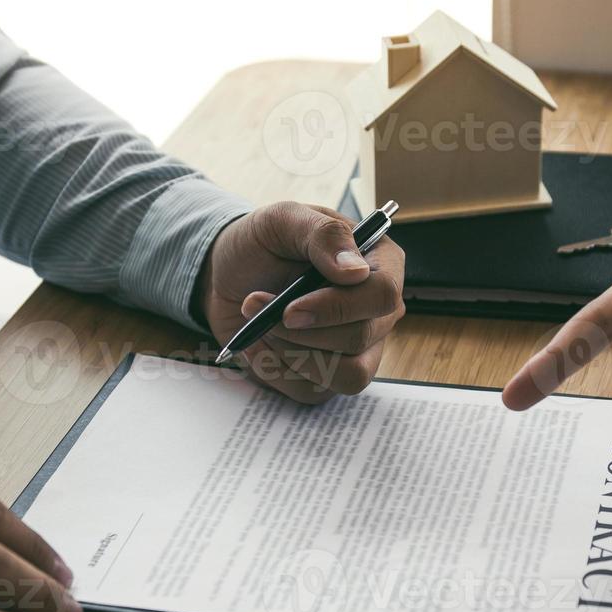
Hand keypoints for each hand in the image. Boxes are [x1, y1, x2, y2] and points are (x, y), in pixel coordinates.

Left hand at [196, 201, 405, 403]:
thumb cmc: (262, 245)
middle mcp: (377, 311)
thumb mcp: (284, 220)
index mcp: (381, 265)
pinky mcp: (330, 376)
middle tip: (255, 306)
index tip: (290, 309)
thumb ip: (323, 235)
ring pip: (346, 375)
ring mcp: (359, 348)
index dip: (337, 308)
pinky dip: (276, 370)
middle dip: (300, 332)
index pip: (383, 295)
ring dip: (291, 354)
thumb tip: (355, 272)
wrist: (228, 278)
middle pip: (360, 339)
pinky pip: (313, 392)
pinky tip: (260, 343)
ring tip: (259, 325)